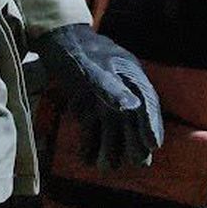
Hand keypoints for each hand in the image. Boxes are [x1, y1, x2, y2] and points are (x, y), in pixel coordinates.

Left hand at [34, 24, 163, 168]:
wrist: (53, 40)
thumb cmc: (74, 51)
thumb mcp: (91, 69)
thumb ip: (110, 88)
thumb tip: (132, 108)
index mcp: (130, 74)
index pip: (146, 101)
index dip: (151, 124)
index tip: (154, 145)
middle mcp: (122, 87)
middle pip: (134, 117)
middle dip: (136, 141)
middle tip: (140, 163)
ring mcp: (106, 96)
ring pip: (114, 125)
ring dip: (112, 146)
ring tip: (108, 167)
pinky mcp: (90, 103)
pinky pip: (95, 125)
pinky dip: (92, 141)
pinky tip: (86, 159)